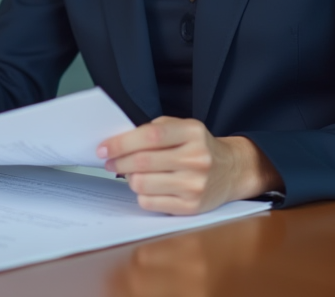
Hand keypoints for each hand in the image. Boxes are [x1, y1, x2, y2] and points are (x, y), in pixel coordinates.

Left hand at [97, 117, 281, 214]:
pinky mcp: (191, 207)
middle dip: (118, 162)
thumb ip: (154, 130)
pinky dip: (142, 194)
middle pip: (143, 162)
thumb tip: (118, 143)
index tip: (103, 148)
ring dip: (130, 178)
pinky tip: (149, 186)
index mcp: (193, 133)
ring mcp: (195, 185)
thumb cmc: (199, 146)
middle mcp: (197, 159)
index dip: (121, 143)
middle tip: (109, 161)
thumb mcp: (182, 127)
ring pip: (142, 184)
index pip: (150, 137)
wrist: (232, 170)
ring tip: (133, 173)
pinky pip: (150, 203)